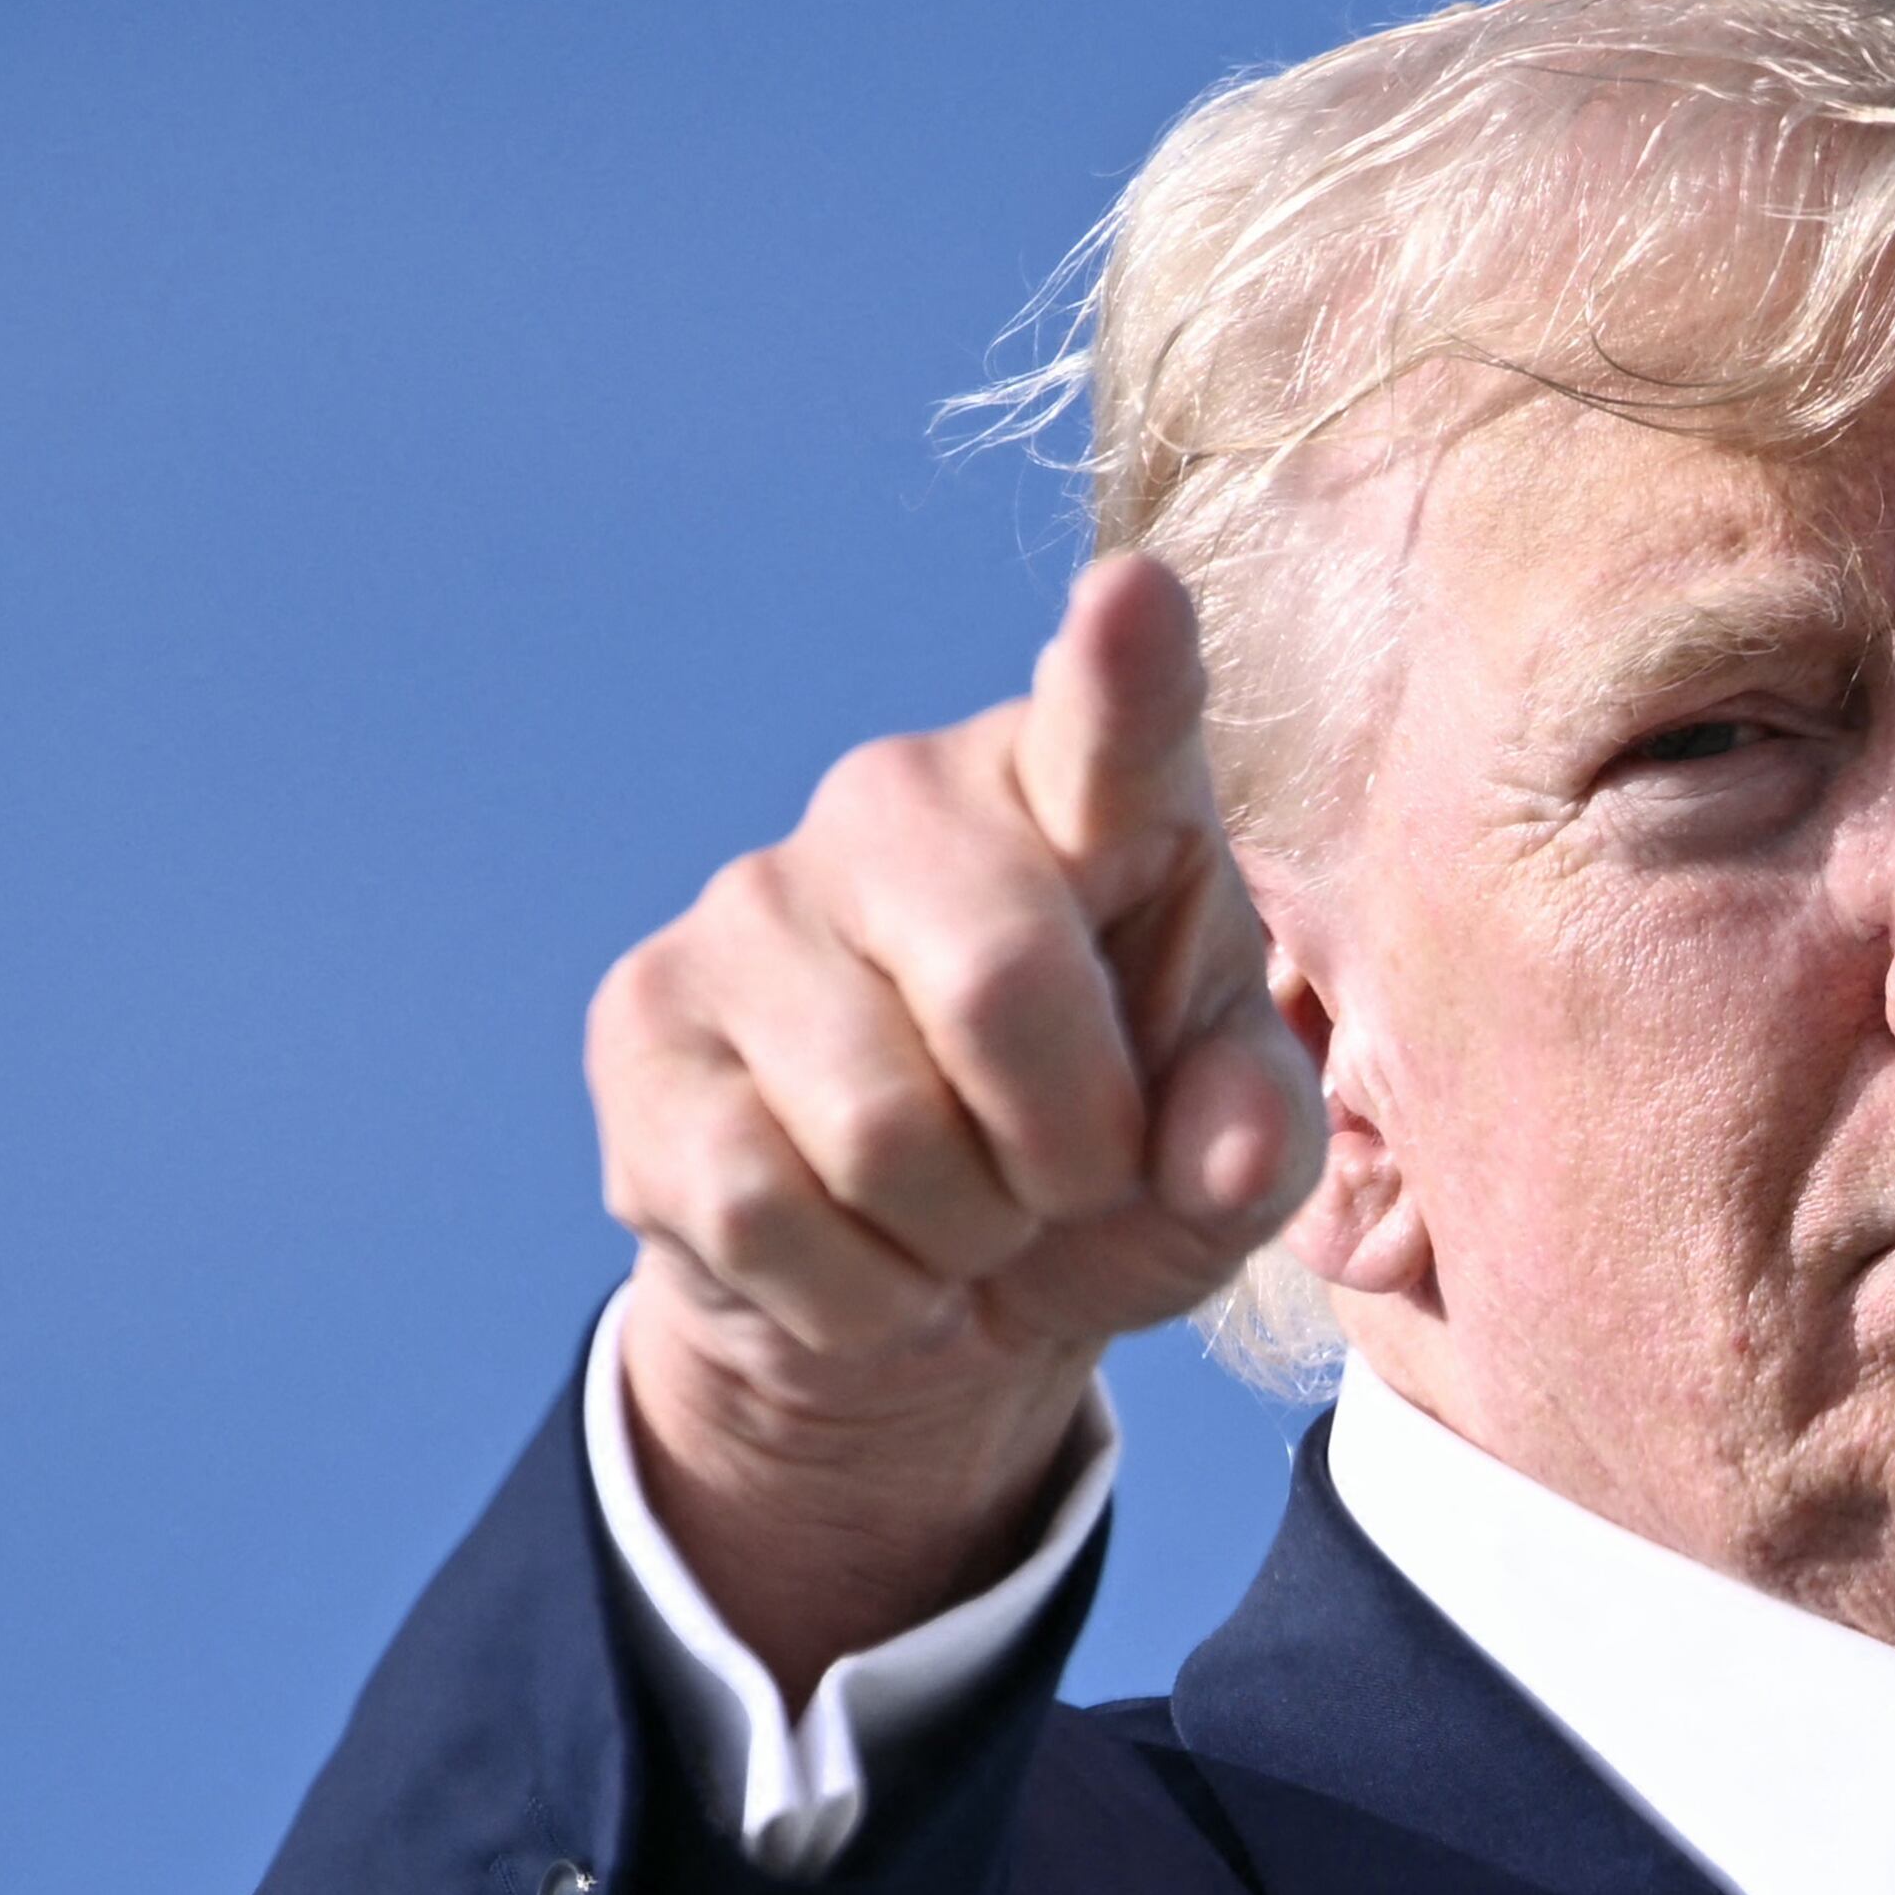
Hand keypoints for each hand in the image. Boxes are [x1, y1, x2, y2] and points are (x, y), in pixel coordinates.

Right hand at [585, 555, 1319, 1686]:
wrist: (927, 1297)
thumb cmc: (1101, 1172)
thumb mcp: (1218, 1165)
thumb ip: (1255, 1131)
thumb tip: (1218, 1154)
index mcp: (1082, 798)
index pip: (1111, 727)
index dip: (1123, 670)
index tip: (1135, 597)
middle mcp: (900, 801)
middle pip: (999, 981)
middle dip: (1068, 1148)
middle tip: (1068, 1182)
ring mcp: (749, 901)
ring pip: (878, 1129)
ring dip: (959, 1236)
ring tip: (963, 1219)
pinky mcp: (640, 1023)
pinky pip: (764, 1206)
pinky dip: (856, 1293)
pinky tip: (865, 1259)